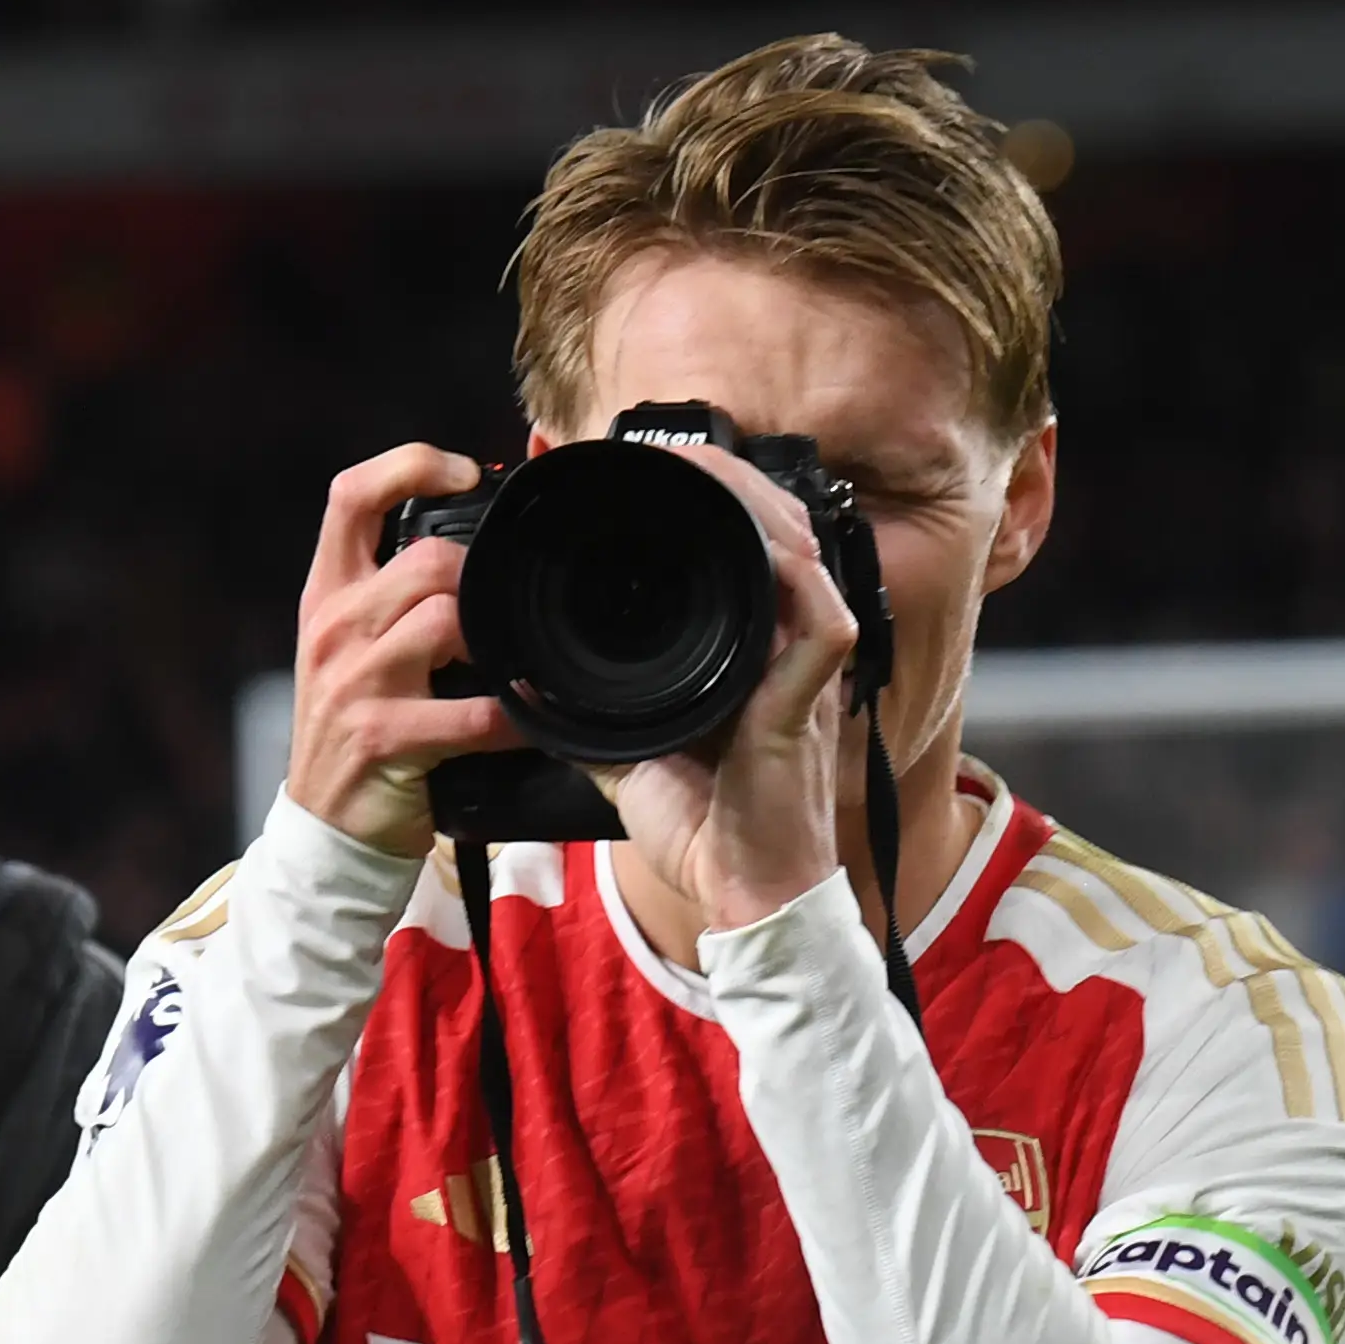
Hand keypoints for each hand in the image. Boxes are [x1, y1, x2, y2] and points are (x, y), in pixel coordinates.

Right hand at [283, 444, 517, 854]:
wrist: (325, 825)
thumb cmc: (357, 728)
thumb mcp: (353, 648)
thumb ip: (395, 594)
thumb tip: (472, 545)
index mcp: (328, 594)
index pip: (352, 495)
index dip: (411, 465)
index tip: (466, 471)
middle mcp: (335, 627)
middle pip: (428, 561)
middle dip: (483, 581)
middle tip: (505, 614)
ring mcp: (355, 682)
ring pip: (449, 621)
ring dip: (500, 645)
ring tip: (516, 666)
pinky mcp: (382, 737)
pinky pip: (472, 714)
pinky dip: (514, 720)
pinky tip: (528, 725)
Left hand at [607, 446, 863, 938]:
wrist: (739, 894)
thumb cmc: (700, 829)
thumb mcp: (624, 750)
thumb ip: (585, 708)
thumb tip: (524, 678)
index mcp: (747, 652)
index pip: (739, 552)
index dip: (707, 503)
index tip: (653, 472)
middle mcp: (783, 647)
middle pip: (775, 531)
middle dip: (727, 480)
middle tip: (674, 449)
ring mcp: (804, 668)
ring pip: (801, 550)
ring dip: (752, 501)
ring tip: (702, 465)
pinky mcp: (813, 696)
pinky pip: (820, 613)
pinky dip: (789, 568)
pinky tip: (754, 533)